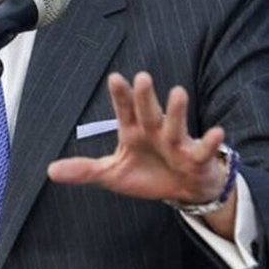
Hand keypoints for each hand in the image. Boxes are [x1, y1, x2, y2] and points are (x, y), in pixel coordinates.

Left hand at [47, 72, 236, 236]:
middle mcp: (155, 131)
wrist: (182, 191)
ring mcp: (176, 143)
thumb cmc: (147, 174)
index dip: (121, 96)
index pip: (124, 111)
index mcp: (133, 131)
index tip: (115, 78)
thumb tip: (51, 170)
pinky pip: (203, 149)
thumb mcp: (112, 175)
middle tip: (141, 77)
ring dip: (176, 110)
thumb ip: (84, 170)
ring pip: (175, 125)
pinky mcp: (195, 158)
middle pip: (149, 112)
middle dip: (145, 97)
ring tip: (178, 92)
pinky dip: (210, 142)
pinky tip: (217, 131)